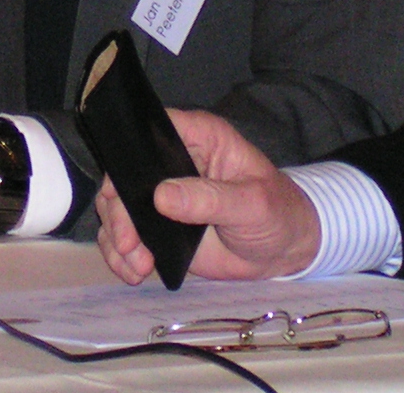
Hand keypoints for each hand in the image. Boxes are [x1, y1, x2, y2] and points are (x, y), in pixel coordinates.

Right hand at [96, 108, 320, 284]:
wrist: (285, 250)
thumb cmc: (277, 213)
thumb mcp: (251, 203)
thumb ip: (209, 198)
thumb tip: (161, 196)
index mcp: (198, 138)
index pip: (151, 131)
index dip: (129, 154)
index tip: (119, 189)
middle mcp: (172, 162)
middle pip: (125, 175)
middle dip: (119, 211)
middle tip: (129, 243)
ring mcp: (163, 196)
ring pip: (119, 208)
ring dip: (119, 238)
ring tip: (138, 265)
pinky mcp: (160, 227)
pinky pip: (127, 237)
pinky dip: (122, 256)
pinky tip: (134, 272)